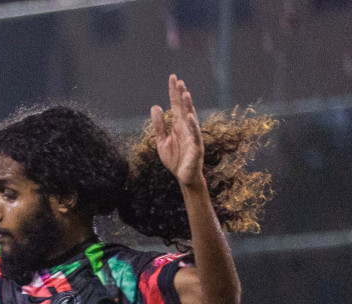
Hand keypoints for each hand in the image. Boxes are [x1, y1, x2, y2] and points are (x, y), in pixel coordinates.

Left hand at [152, 74, 203, 189]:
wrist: (184, 177)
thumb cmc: (175, 158)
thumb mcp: (162, 140)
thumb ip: (159, 125)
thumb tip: (155, 106)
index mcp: (178, 125)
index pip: (176, 105)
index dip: (174, 92)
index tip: (173, 78)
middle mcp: (187, 127)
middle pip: (184, 108)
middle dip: (181, 95)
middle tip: (178, 80)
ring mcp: (192, 135)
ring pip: (191, 118)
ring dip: (188, 106)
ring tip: (185, 93)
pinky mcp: (196, 146)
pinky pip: (194, 134)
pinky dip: (192, 125)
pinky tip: (189, 116)